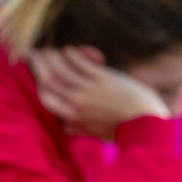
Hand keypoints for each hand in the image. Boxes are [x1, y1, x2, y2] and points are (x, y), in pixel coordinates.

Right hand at [27, 45, 168, 139]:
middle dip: (40, 64)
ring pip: (61, 67)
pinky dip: (72, 54)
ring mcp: (88, 89)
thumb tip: (65, 127)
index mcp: (72, 116)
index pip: (45, 97)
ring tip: (51, 49)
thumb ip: (78, 127)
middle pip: (48, 78)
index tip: (37, 73)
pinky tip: (71, 50)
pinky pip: (79, 62)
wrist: (144, 123)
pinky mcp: (101, 77)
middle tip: (37, 53)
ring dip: (53, 56)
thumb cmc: (121, 128)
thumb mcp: (94, 132)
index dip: (38, 83)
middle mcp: (76, 102)